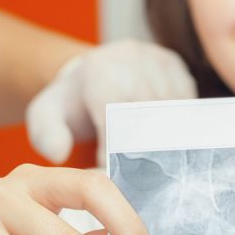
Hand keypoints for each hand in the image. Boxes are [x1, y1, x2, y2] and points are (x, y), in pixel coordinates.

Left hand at [26, 39, 197, 165]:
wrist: (92, 71)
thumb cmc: (71, 102)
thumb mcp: (44, 116)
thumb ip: (46, 135)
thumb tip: (59, 154)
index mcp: (100, 70)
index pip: (117, 118)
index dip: (116, 149)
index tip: (112, 172)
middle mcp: (134, 58)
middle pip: (150, 115)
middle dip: (143, 148)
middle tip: (139, 175)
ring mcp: (160, 62)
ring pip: (174, 111)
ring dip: (166, 140)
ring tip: (156, 164)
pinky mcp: (180, 69)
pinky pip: (189, 105)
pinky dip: (181, 127)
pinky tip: (169, 144)